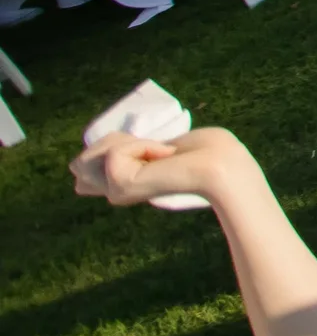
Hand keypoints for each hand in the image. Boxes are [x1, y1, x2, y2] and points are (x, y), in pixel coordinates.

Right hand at [72, 126, 248, 209]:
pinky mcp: (119, 186)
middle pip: (82, 160)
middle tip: (158, 151)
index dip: (110, 150)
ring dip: (132, 142)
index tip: (152, 153)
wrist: (221, 164)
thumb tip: (75, 166)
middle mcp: (113, 192)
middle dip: (117, 142)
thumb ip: (119, 153)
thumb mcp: (149, 148)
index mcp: (121, 184)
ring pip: (96, 152)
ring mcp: (115, 192)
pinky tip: (165, 157)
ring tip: (162, 154)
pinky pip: (116, 151)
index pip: (85, 171)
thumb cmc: (201, 152)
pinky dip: (142, 145)